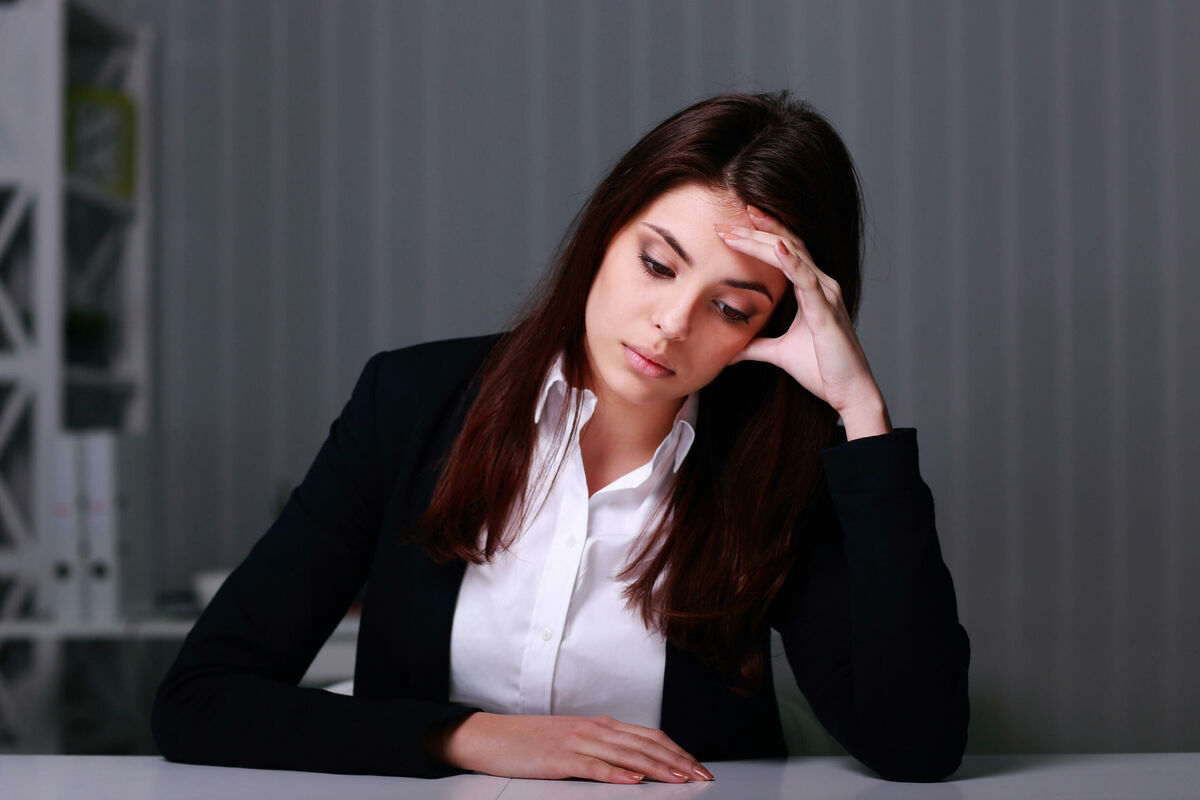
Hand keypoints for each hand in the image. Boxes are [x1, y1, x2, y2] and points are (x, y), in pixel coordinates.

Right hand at [425, 712, 713, 783]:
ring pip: (627, 753)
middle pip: (645, 743)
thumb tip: (636, 764)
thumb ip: (604, 748)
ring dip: (657, 766)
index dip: (676, 750)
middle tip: (701, 776)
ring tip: (679, 779)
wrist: (491, 736)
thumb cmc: (531, 742)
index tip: (697, 767)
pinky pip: (593, 766)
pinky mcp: (559, 759)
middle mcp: (593, 729)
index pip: (648, 736)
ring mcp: (577, 742)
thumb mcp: (574, 741)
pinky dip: (616, 772)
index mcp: (599, 725)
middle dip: (677, 760)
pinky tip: (633, 780)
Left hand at [716, 206, 884, 418]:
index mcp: (812, 290)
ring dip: (765, 240)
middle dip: (757, 231)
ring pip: (794, 255)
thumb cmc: (822, 370)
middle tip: (728, 220)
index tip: (732, 226)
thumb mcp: (778, 354)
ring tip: (741, 225)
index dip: (761, 236)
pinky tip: (777, 247)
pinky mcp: (826, 311)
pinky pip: (807, 280)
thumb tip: (730, 352)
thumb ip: (755, 347)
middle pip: (788, 246)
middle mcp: (822, 285)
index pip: (785, 252)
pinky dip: (792, 261)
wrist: (848, 392)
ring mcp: (827, 295)